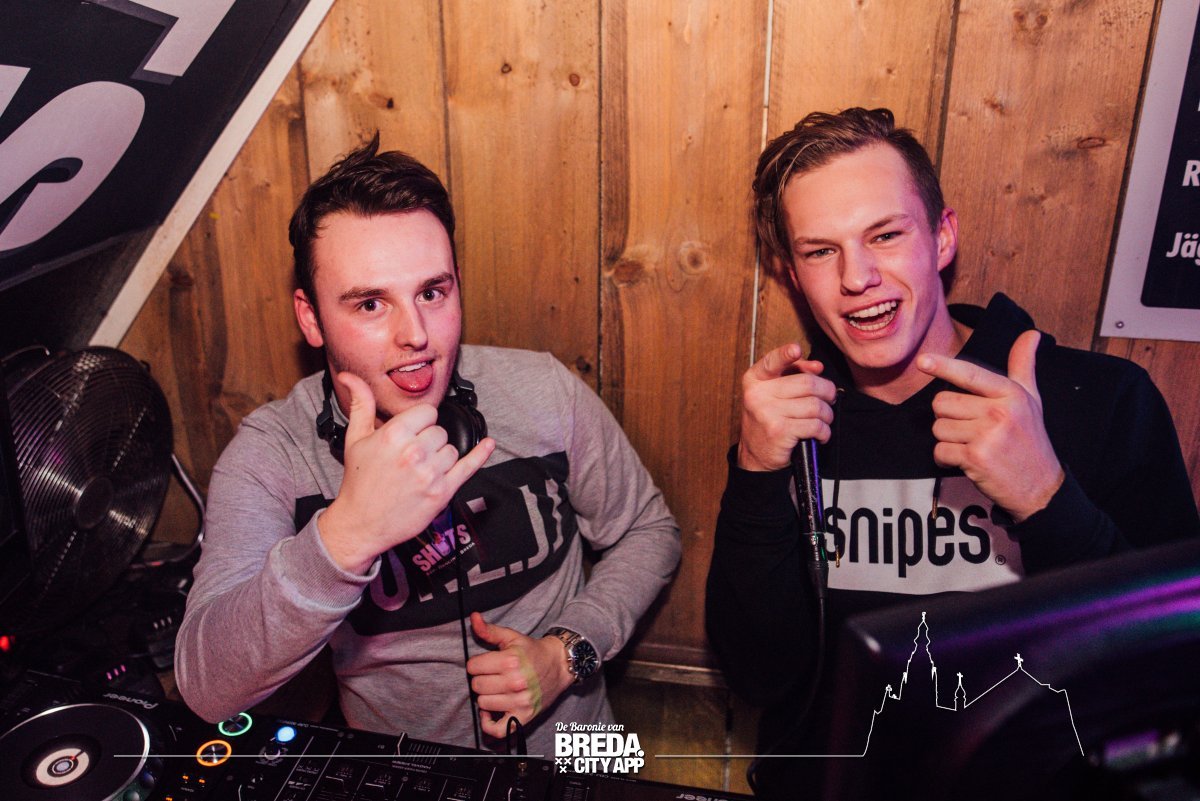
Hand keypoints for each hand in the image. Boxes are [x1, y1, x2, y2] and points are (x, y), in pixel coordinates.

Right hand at [317, 372, 494, 572]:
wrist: (360, 523)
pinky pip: (469, 467)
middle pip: (440, 431)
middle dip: (428, 441)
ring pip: (451, 449)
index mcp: (395, 434)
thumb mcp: (355, 438)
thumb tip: (350, 376)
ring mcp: (430, 473)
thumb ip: (361, 404)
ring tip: (419, 470)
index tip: (412, 433)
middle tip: (410, 457)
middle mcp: (415, 452)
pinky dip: (481, 455)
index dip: (420, 422)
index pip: (428, 412)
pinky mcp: (442, 492)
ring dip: (440, 457)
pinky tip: (488, 445)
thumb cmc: (358, 482)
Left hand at [466, 612, 573, 738]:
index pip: (472, 667)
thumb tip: (474, 618)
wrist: (559, 665)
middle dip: (481, 679)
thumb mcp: (511, 637)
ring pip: (483, 703)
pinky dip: (489, 724)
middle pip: (477, 686)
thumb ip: (489, 630)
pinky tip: (489, 712)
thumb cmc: (533, 651)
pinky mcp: (524, 715)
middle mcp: (515, 681)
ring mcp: (520, 700)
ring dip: (486, 697)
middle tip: (492, 676)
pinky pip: (498, 729)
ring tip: (496, 689)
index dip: (476, 664)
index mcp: (510, 660)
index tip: (485, 664)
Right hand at [737, 342, 836, 470]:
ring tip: (823, 420)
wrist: (756, 456)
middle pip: (807, 383)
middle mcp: (758, 394)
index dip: (785, 354)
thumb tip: (817, 367)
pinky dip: (824, 432)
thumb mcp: (773, 394)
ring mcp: (767, 413)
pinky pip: (815, 425)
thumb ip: (792, 374)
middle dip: (827, 392)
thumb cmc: (769, 420)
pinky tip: (820, 434)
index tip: (796, 348)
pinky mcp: (779, 431)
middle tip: (829, 400)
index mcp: (755, 380)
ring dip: (827, 415)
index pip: (771, 362)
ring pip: (815, 406)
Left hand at [917, 330, 1063, 521]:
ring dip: (948, 439)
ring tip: (973, 445)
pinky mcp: (975, 458)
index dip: (943, 367)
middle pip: (942, 403)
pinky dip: (945, 458)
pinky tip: (966, 460)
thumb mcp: (1031, 400)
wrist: (1040, 486)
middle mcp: (999, 412)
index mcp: (1010, 394)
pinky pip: (939, 450)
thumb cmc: (1029, 439)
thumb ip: (1023, 366)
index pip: (970, 375)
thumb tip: (1031, 334)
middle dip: (948, 417)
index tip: (923, 360)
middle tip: (972, 429)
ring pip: (938, 427)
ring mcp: (987, 436)